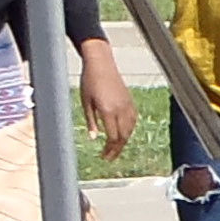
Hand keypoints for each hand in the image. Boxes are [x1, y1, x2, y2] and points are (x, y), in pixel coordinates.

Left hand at [77, 41, 137, 160]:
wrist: (101, 63)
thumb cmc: (90, 81)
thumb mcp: (86, 103)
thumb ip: (91, 122)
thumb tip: (94, 138)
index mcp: (109, 111)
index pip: (113, 137)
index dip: (110, 149)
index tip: (104, 157)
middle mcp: (121, 109)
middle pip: (124, 135)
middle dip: (117, 148)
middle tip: (109, 157)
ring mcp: (128, 104)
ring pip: (130, 128)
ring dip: (124, 140)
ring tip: (116, 148)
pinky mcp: (130, 100)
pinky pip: (133, 119)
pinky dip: (130, 129)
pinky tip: (124, 132)